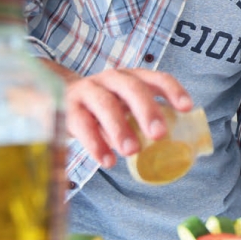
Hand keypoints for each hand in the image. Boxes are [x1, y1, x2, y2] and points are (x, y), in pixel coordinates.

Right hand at [60, 66, 191, 167]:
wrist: (54, 98)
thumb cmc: (103, 108)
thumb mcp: (125, 108)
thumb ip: (143, 123)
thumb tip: (172, 150)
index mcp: (132, 78)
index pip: (157, 78)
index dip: (173, 91)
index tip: (186, 108)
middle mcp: (111, 79)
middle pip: (132, 88)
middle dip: (147, 110)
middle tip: (159, 135)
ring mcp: (87, 90)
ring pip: (105, 104)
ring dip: (120, 128)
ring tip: (131, 152)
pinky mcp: (67, 107)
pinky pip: (81, 124)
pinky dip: (95, 143)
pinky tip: (107, 161)